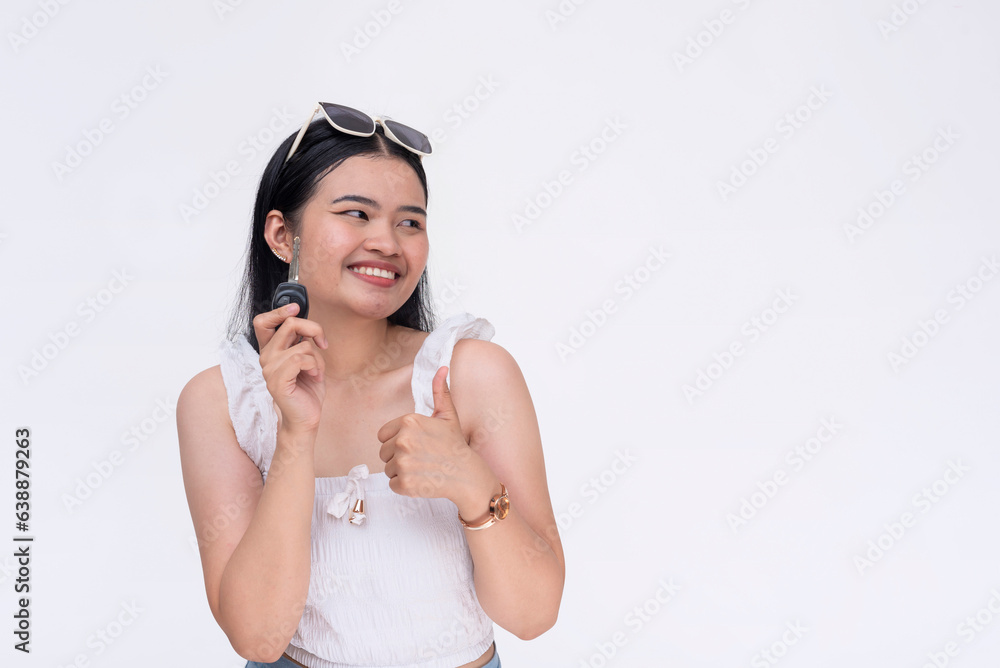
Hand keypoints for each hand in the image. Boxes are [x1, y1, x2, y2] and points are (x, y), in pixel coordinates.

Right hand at [252, 302, 327, 434]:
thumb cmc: (308, 389)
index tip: (296, 308)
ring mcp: (269, 369)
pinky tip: (315, 377)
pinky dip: (315, 367)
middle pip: (289, 324)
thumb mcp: (308, 359)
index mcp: (271, 350)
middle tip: (323, 344)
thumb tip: (308, 323)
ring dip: (318, 358)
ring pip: (302, 345)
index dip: (279, 310)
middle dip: (314, 329)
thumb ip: (302, 341)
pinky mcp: (277, 381)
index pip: (262, 321)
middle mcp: (266, 357)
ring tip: (316, 372)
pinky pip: (301, 359)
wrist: (306, 417)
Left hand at [377, 366, 492, 507]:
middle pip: (383, 453)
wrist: (467, 475)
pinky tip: (422, 480)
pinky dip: (405, 486)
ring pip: (388, 469)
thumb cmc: (455, 445)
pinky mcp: (404, 484)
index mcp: (409, 422)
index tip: (416, 444)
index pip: (382, 435)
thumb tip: (442, 368)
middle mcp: (403, 441)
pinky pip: (392, 484)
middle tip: (421, 458)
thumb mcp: (448, 415)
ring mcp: (403, 463)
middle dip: (398, 457)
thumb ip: (440, 392)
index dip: (397, 440)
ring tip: (422, 468)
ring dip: (402, 472)